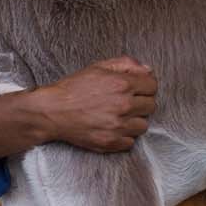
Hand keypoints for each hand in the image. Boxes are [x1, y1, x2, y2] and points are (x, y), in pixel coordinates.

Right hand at [39, 56, 156, 151]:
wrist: (53, 111)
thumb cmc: (73, 88)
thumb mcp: (98, 67)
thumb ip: (126, 64)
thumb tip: (148, 70)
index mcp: (122, 84)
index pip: (153, 86)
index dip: (145, 86)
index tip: (137, 89)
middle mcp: (123, 105)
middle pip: (151, 106)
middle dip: (141, 103)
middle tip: (126, 102)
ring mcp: (118, 126)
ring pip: (143, 126)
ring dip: (134, 121)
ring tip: (118, 116)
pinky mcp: (111, 142)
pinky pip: (130, 142)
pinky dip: (123, 136)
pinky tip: (111, 128)